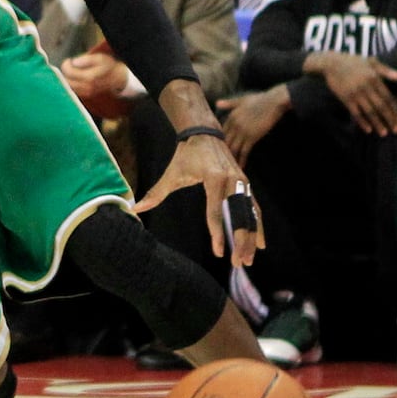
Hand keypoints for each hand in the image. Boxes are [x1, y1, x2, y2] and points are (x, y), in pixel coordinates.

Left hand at [62, 51, 126, 98]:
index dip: (66, 64)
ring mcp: (86, 93)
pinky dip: (71, 82)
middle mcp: (87, 87)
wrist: (115, 78)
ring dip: (67, 77)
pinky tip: (76, 76)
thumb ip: (86, 59)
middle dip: (65, 72)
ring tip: (73, 70)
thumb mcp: (99, 58)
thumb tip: (74, 62)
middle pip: (66, 81)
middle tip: (69, 64)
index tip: (69, 60)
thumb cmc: (106, 66)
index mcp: (90, 77)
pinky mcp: (85, 95)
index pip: (70, 72)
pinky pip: (72, 89)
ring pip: (68, 86)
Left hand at [134, 132, 263, 267]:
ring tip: (250, 259)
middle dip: (241, 241)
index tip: (219, 252)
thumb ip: (156, 193)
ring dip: (252, 238)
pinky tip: (261, 243)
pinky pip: (255, 207)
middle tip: (239, 263)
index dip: (218, 234)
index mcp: (214, 179)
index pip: (216, 212)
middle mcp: (232, 181)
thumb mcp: (171, 173)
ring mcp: (242, 182)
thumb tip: (136, 208)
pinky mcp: (246, 183)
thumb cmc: (186, 155)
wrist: (204, 134)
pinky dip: (258, 225)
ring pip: (251, 214)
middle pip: (239, 216)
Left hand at [216, 88, 288, 164]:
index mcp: (232, 116)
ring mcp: (243, 132)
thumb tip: (216, 103)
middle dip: (223, 151)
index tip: (219, 148)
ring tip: (229, 167)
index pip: (222, 131)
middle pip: (226, 141)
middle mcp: (235, 125)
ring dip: (231, 158)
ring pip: (233, 148)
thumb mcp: (241, 100)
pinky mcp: (252, 137)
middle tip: (221, 162)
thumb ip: (229, 103)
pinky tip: (241, 166)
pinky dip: (242, 160)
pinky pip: (244, 151)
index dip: (221, 140)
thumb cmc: (259, 99)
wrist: (273, 102)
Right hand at [314, 51, 396, 135]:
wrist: (331, 63)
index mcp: (375, 79)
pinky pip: (355, 112)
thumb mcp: (372, 62)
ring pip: (369, 111)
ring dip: (377, 123)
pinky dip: (362, 122)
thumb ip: (387, 71)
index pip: (388, 97)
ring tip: (384, 133)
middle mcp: (366, 87)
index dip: (395, 109)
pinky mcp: (345, 98)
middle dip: (389, 119)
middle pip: (381, 106)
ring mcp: (355, 93)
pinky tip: (368, 130)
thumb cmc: (354, 61)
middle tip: (396, 130)